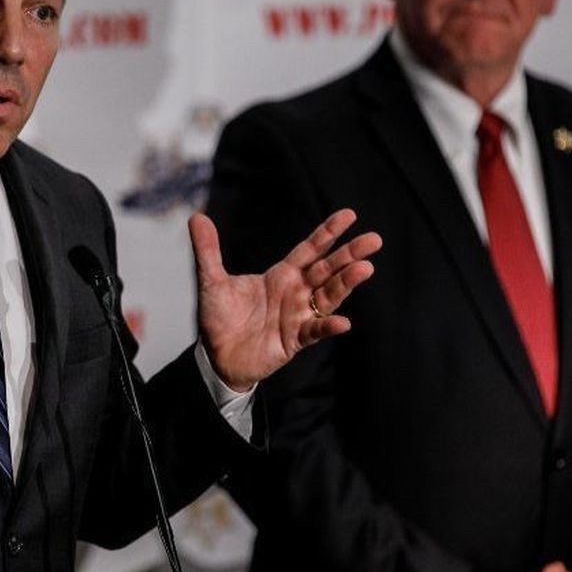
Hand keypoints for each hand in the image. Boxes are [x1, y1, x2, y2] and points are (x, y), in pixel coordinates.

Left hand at [190, 208, 381, 391]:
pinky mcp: (295, 339)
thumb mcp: (212, 281)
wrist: (216, 355)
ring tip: (365, 268)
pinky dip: (328, 326)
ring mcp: (299, 315)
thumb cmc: (220, 318)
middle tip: (374, 240)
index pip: (311, 249)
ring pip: (328, 296)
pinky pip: (315, 331)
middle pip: (328, 269)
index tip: (349, 215)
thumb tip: (197, 217)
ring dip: (346, 283)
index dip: (329, 233)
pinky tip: (342, 322)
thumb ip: (208, 250)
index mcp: (282, 274)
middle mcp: (296, 292)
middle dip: (350, 254)